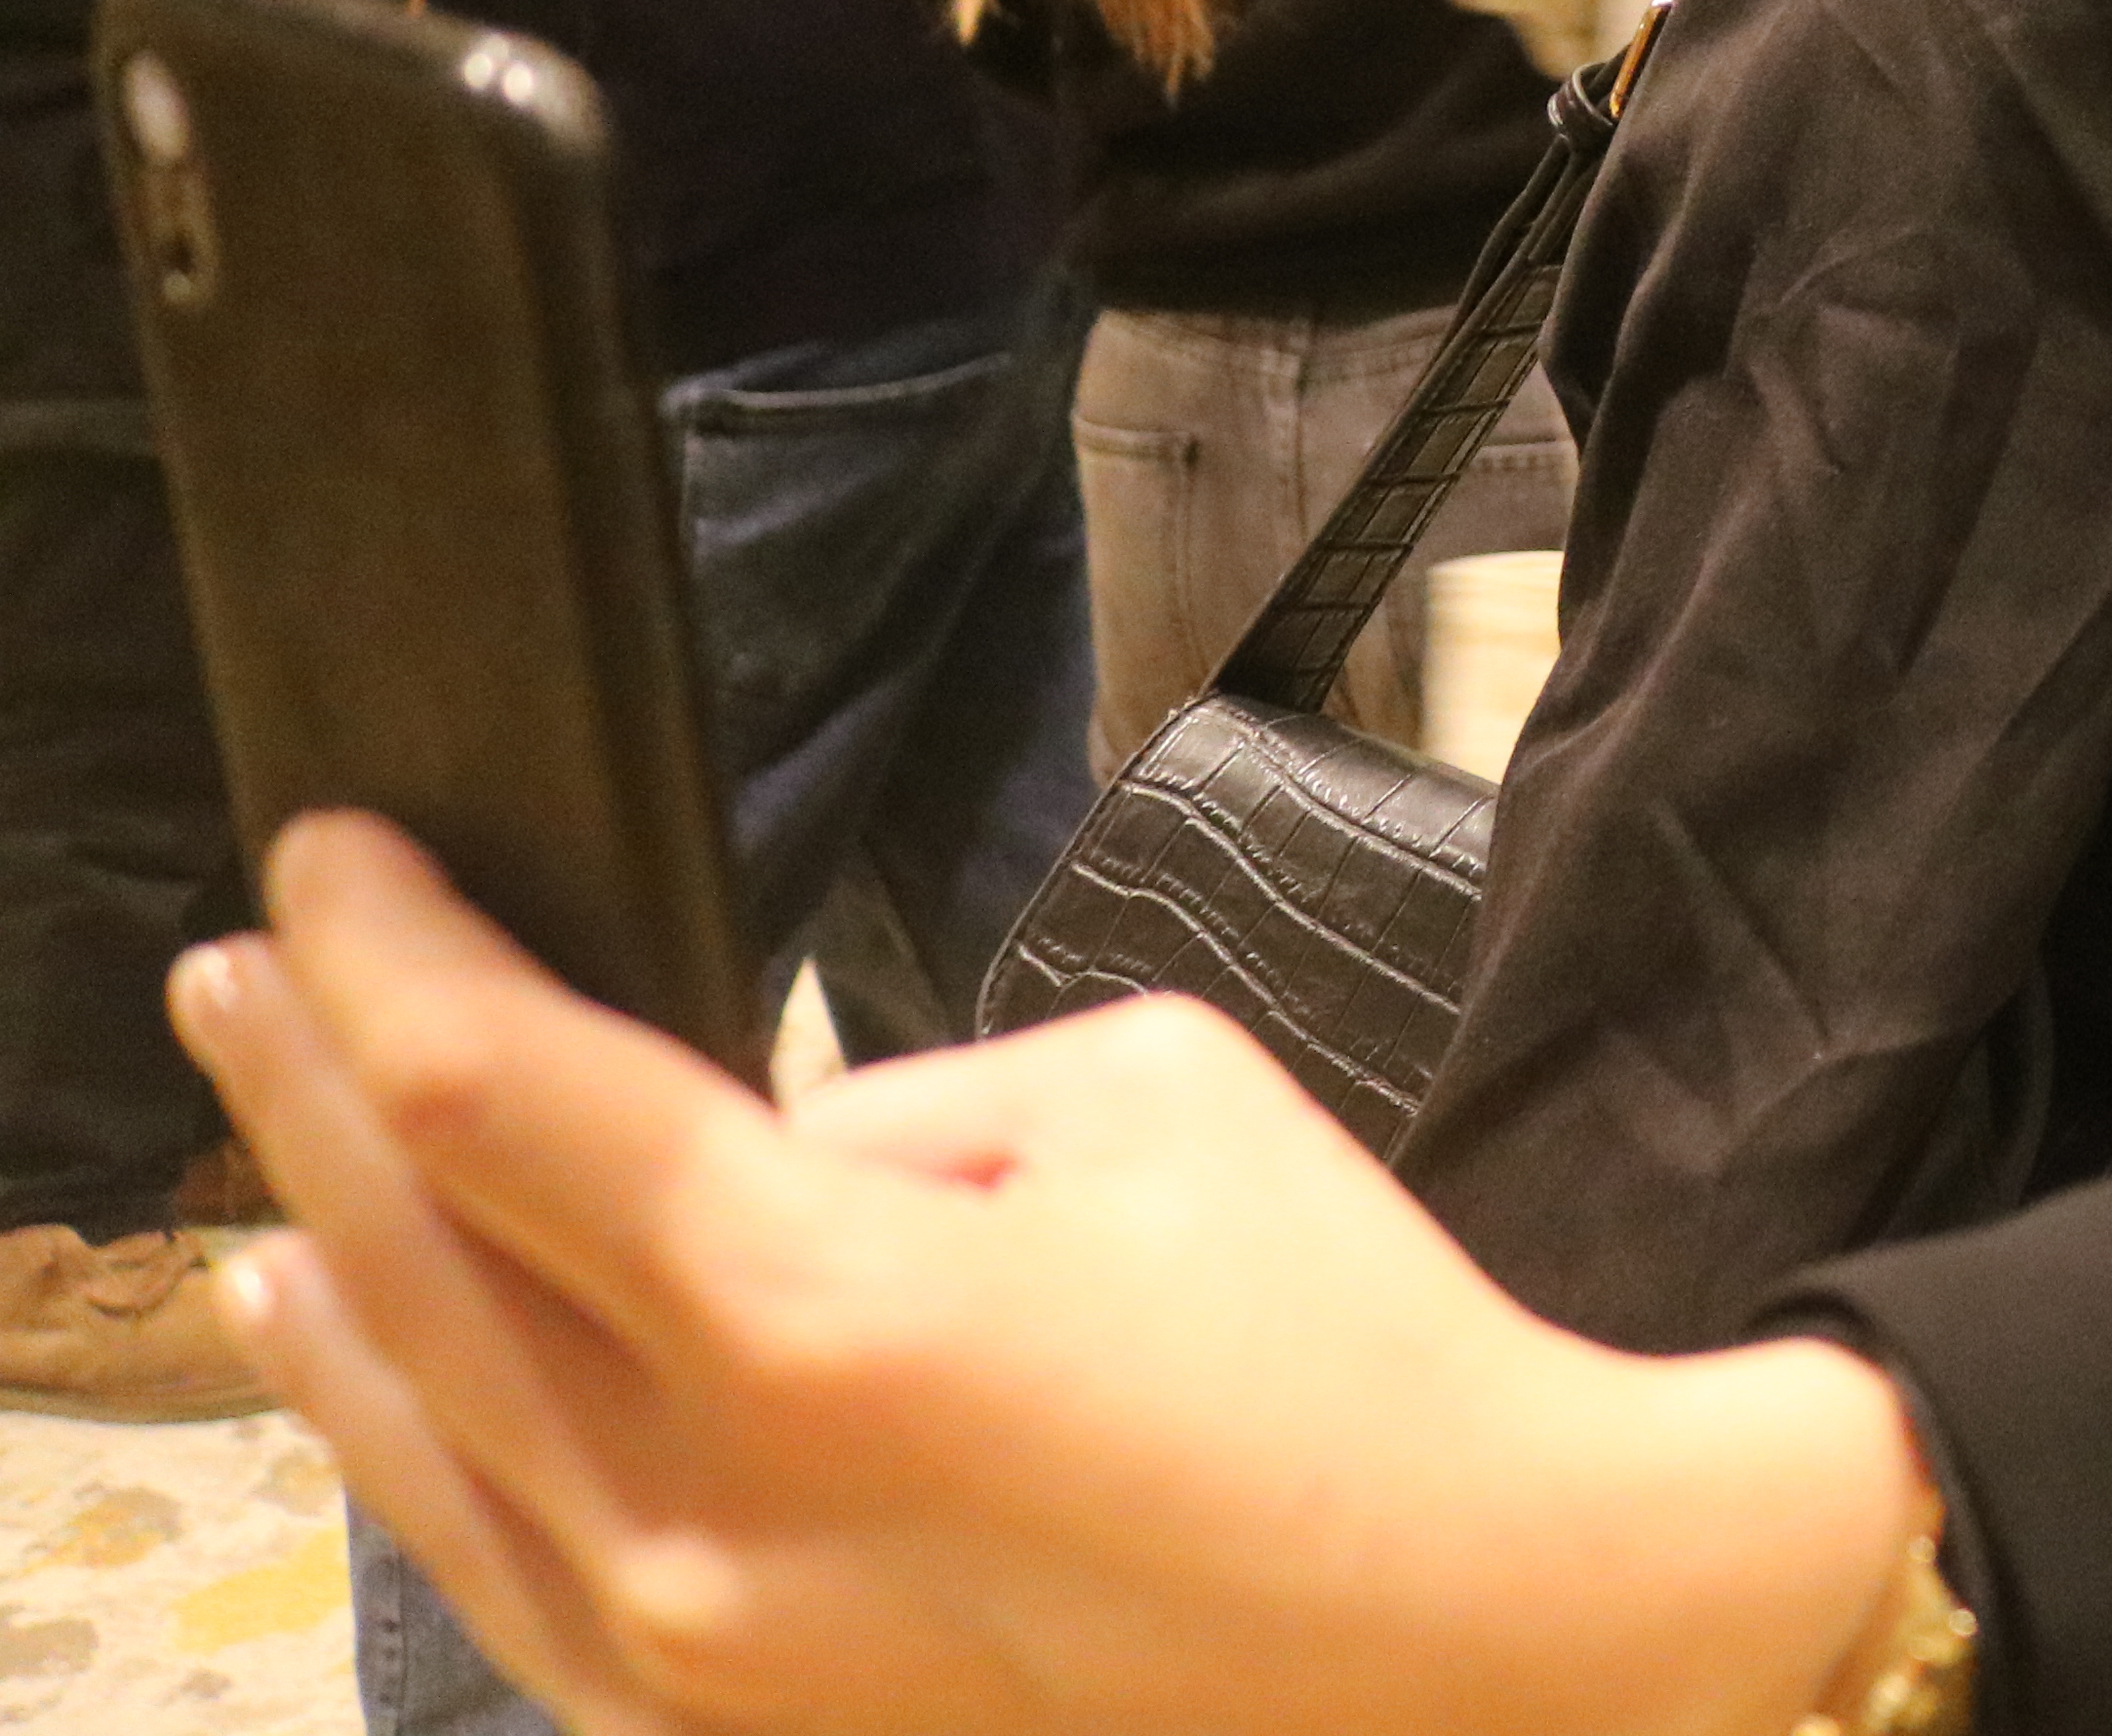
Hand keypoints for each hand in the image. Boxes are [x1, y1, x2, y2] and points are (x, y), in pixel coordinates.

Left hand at [173, 815, 1921, 1735]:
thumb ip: (901, 1111)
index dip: (390, 956)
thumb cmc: (1348, 1354)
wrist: (1474, 1636)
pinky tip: (385, 1384)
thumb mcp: (1147, 1097)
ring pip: (430, 1444)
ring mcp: (706, 1660)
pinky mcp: (739, 1735)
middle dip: (313, 1095)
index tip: (337, 856)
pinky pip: (513, 1571)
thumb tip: (773, 1165)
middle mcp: (713, 1511)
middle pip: (413, 1266)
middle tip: (244, 975)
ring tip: (267, 1188)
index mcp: (822, 1316)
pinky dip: (427, 1451)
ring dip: (334, 1291)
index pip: (492, 1098)